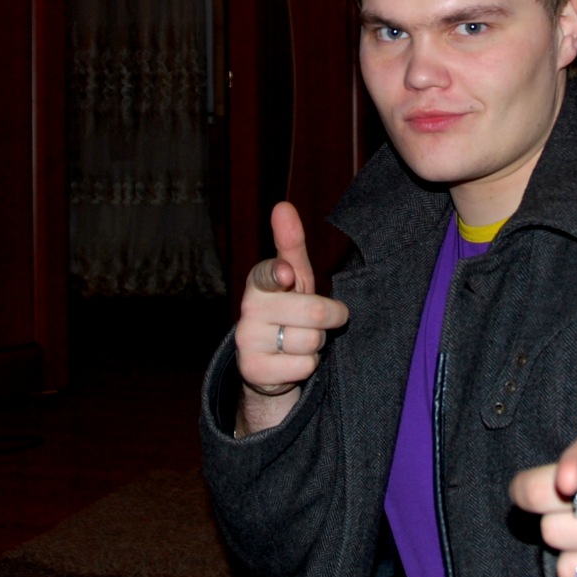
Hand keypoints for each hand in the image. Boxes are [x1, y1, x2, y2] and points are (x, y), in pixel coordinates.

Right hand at [234, 202, 348, 430]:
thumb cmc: (289, 310)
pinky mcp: (253, 370)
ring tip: (301, 340)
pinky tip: (292, 361)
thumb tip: (282, 206)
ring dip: (316, 343)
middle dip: (329, 318)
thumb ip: (291, 244)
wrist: (270, 362)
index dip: (280, 276)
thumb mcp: (295, 277)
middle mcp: (248, 309)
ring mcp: (247, 341)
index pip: (268, 273)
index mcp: (260, 282)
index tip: (287, 277)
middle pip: (314, 312)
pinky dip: (307, 365)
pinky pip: (303, 365)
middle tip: (319, 321)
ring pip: (311, 341)